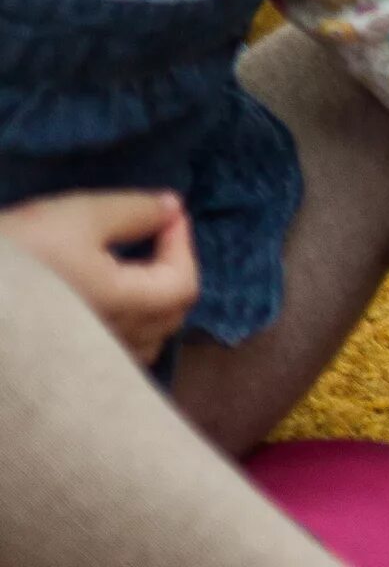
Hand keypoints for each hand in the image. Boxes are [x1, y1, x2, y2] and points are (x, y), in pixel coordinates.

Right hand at [0, 190, 196, 363]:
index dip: (183, 243)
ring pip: (141, 343)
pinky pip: (107, 355)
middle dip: (171, 273)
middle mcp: (111, 342)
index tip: (166, 212)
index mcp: (124, 306)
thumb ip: (133, 211)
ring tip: (128, 270)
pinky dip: (118, 328)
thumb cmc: (15, 254)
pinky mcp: (58, 367)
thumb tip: (170, 208)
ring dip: (148, 306)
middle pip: (169, 318)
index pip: (183, 284)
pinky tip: (95, 303)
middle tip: (151, 237)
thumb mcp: (77, 216)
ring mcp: (84, 360)